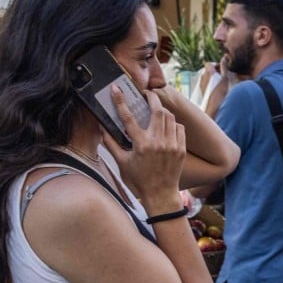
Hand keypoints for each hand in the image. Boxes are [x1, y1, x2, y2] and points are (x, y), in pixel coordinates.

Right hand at [101, 86, 185, 210]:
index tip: (116, 90)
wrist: (160, 193)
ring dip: (162, 110)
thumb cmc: (140, 178)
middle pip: (157, 110)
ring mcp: (171, 145)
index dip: (120, 101)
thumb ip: (111, 144)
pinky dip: (173, 124)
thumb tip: (101, 128)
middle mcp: (157, 142)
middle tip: (147, 94)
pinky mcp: (181, 149)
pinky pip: (179, 128)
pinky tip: (167, 125)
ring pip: (170, 117)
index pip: (128, 117)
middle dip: (152, 98)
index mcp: (141, 145)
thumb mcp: (122, 162)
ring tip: (156, 109)